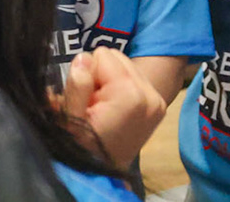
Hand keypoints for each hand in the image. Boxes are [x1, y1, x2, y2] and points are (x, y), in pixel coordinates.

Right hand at [60, 48, 166, 169]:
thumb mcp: (70, 117)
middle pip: (116, 57)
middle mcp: (150, 93)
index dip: (88, 74)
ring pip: (126, 65)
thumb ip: (78, 85)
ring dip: (111, 81)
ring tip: (104, 108)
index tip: (87, 100)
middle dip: (100, 76)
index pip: (102, 54)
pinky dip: (123, 88)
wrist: (101, 175)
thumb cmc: (81, 147)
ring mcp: (158, 99)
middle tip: (94, 105)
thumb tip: (83, 57)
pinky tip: (115, 110)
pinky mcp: (159, 105)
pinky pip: (136, 78)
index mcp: (129, 93)